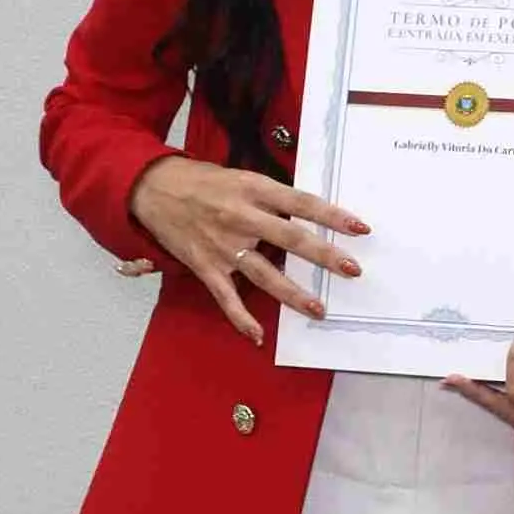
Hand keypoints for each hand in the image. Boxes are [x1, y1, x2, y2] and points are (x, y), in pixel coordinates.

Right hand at [127, 157, 368, 346]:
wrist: (152, 189)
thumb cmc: (202, 181)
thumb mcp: (242, 177)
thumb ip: (271, 198)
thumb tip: (306, 216)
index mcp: (253, 189)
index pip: (301, 203)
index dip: (332, 215)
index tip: (360, 228)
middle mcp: (241, 217)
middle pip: (290, 238)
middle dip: (323, 255)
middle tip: (351, 270)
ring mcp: (223, 245)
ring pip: (264, 274)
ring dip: (293, 294)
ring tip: (318, 309)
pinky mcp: (205, 266)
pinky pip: (226, 297)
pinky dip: (241, 319)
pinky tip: (258, 336)